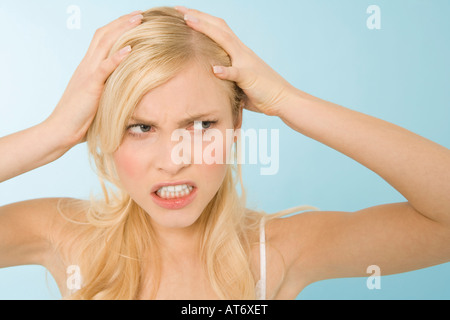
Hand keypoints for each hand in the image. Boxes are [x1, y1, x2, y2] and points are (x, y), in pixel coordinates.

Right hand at [46, 11, 143, 146]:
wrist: (62, 130)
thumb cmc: (81, 118)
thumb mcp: (97, 97)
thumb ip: (107, 88)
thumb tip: (125, 88)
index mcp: (88, 66)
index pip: (102, 39)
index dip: (118, 27)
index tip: (134, 21)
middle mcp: (87, 65)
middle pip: (104, 34)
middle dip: (122, 21)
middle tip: (141, 13)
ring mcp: (88, 74)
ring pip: (104, 44)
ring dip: (122, 30)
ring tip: (139, 20)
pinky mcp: (90, 86)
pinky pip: (104, 68)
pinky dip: (117, 57)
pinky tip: (130, 49)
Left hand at [175, 6, 296, 116]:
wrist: (283, 98)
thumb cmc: (260, 92)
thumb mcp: (238, 81)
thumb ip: (225, 75)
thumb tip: (210, 77)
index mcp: (238, 51)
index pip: (218, 29)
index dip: (201, 19)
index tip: (183, 13)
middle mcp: (242, 52)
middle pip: (219, 27)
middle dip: (199, 16)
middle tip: (179, 8)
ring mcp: (246, 63)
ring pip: (225, 41)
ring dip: (206, 30)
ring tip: (188, 21)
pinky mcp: (250, 78)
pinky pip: (237, 73)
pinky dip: (226, 71)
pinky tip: (214, 69)